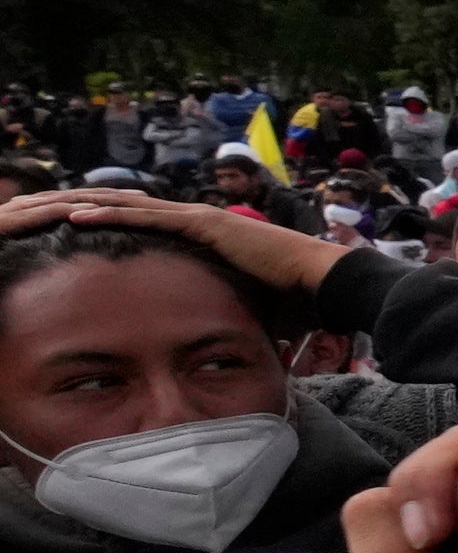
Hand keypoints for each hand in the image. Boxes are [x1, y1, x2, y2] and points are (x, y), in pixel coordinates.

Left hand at [0, 185, 350, 297]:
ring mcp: (198, 217)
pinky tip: (72, 215)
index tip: (66, 225)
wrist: (325, 284)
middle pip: (123, 206)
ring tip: (41, 208)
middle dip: (78, 205)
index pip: (140, 221)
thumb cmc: (295, 301)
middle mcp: (195, 219)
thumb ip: (224, 313)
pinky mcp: (202, 223)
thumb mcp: (245, 307)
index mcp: (202, 236)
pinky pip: (144, 216)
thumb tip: (218, 348)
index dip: (103, 219)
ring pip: (125, 204)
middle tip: (37, 210)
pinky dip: (106, 213)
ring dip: (81, 205)